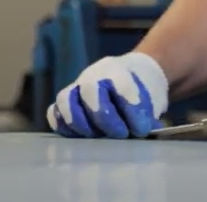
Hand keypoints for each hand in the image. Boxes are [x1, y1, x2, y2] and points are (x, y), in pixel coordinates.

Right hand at [46, 52, 168, 138]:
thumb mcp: (152, 98)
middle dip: (105, 117)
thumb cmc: (143, 90)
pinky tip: (77, 136)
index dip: (132, 110)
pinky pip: (54, 111)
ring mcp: (77, 86)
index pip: (122, 86)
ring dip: (79, 122)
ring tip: (95, 136)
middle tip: (120, 134)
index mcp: (119, 70)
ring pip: (66, 99)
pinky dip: (62, 125)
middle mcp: (94, 75)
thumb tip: (142, 132)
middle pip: (91, 91)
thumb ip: (146, 115)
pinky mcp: (67, 101)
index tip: (142, 129)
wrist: (135, 73)